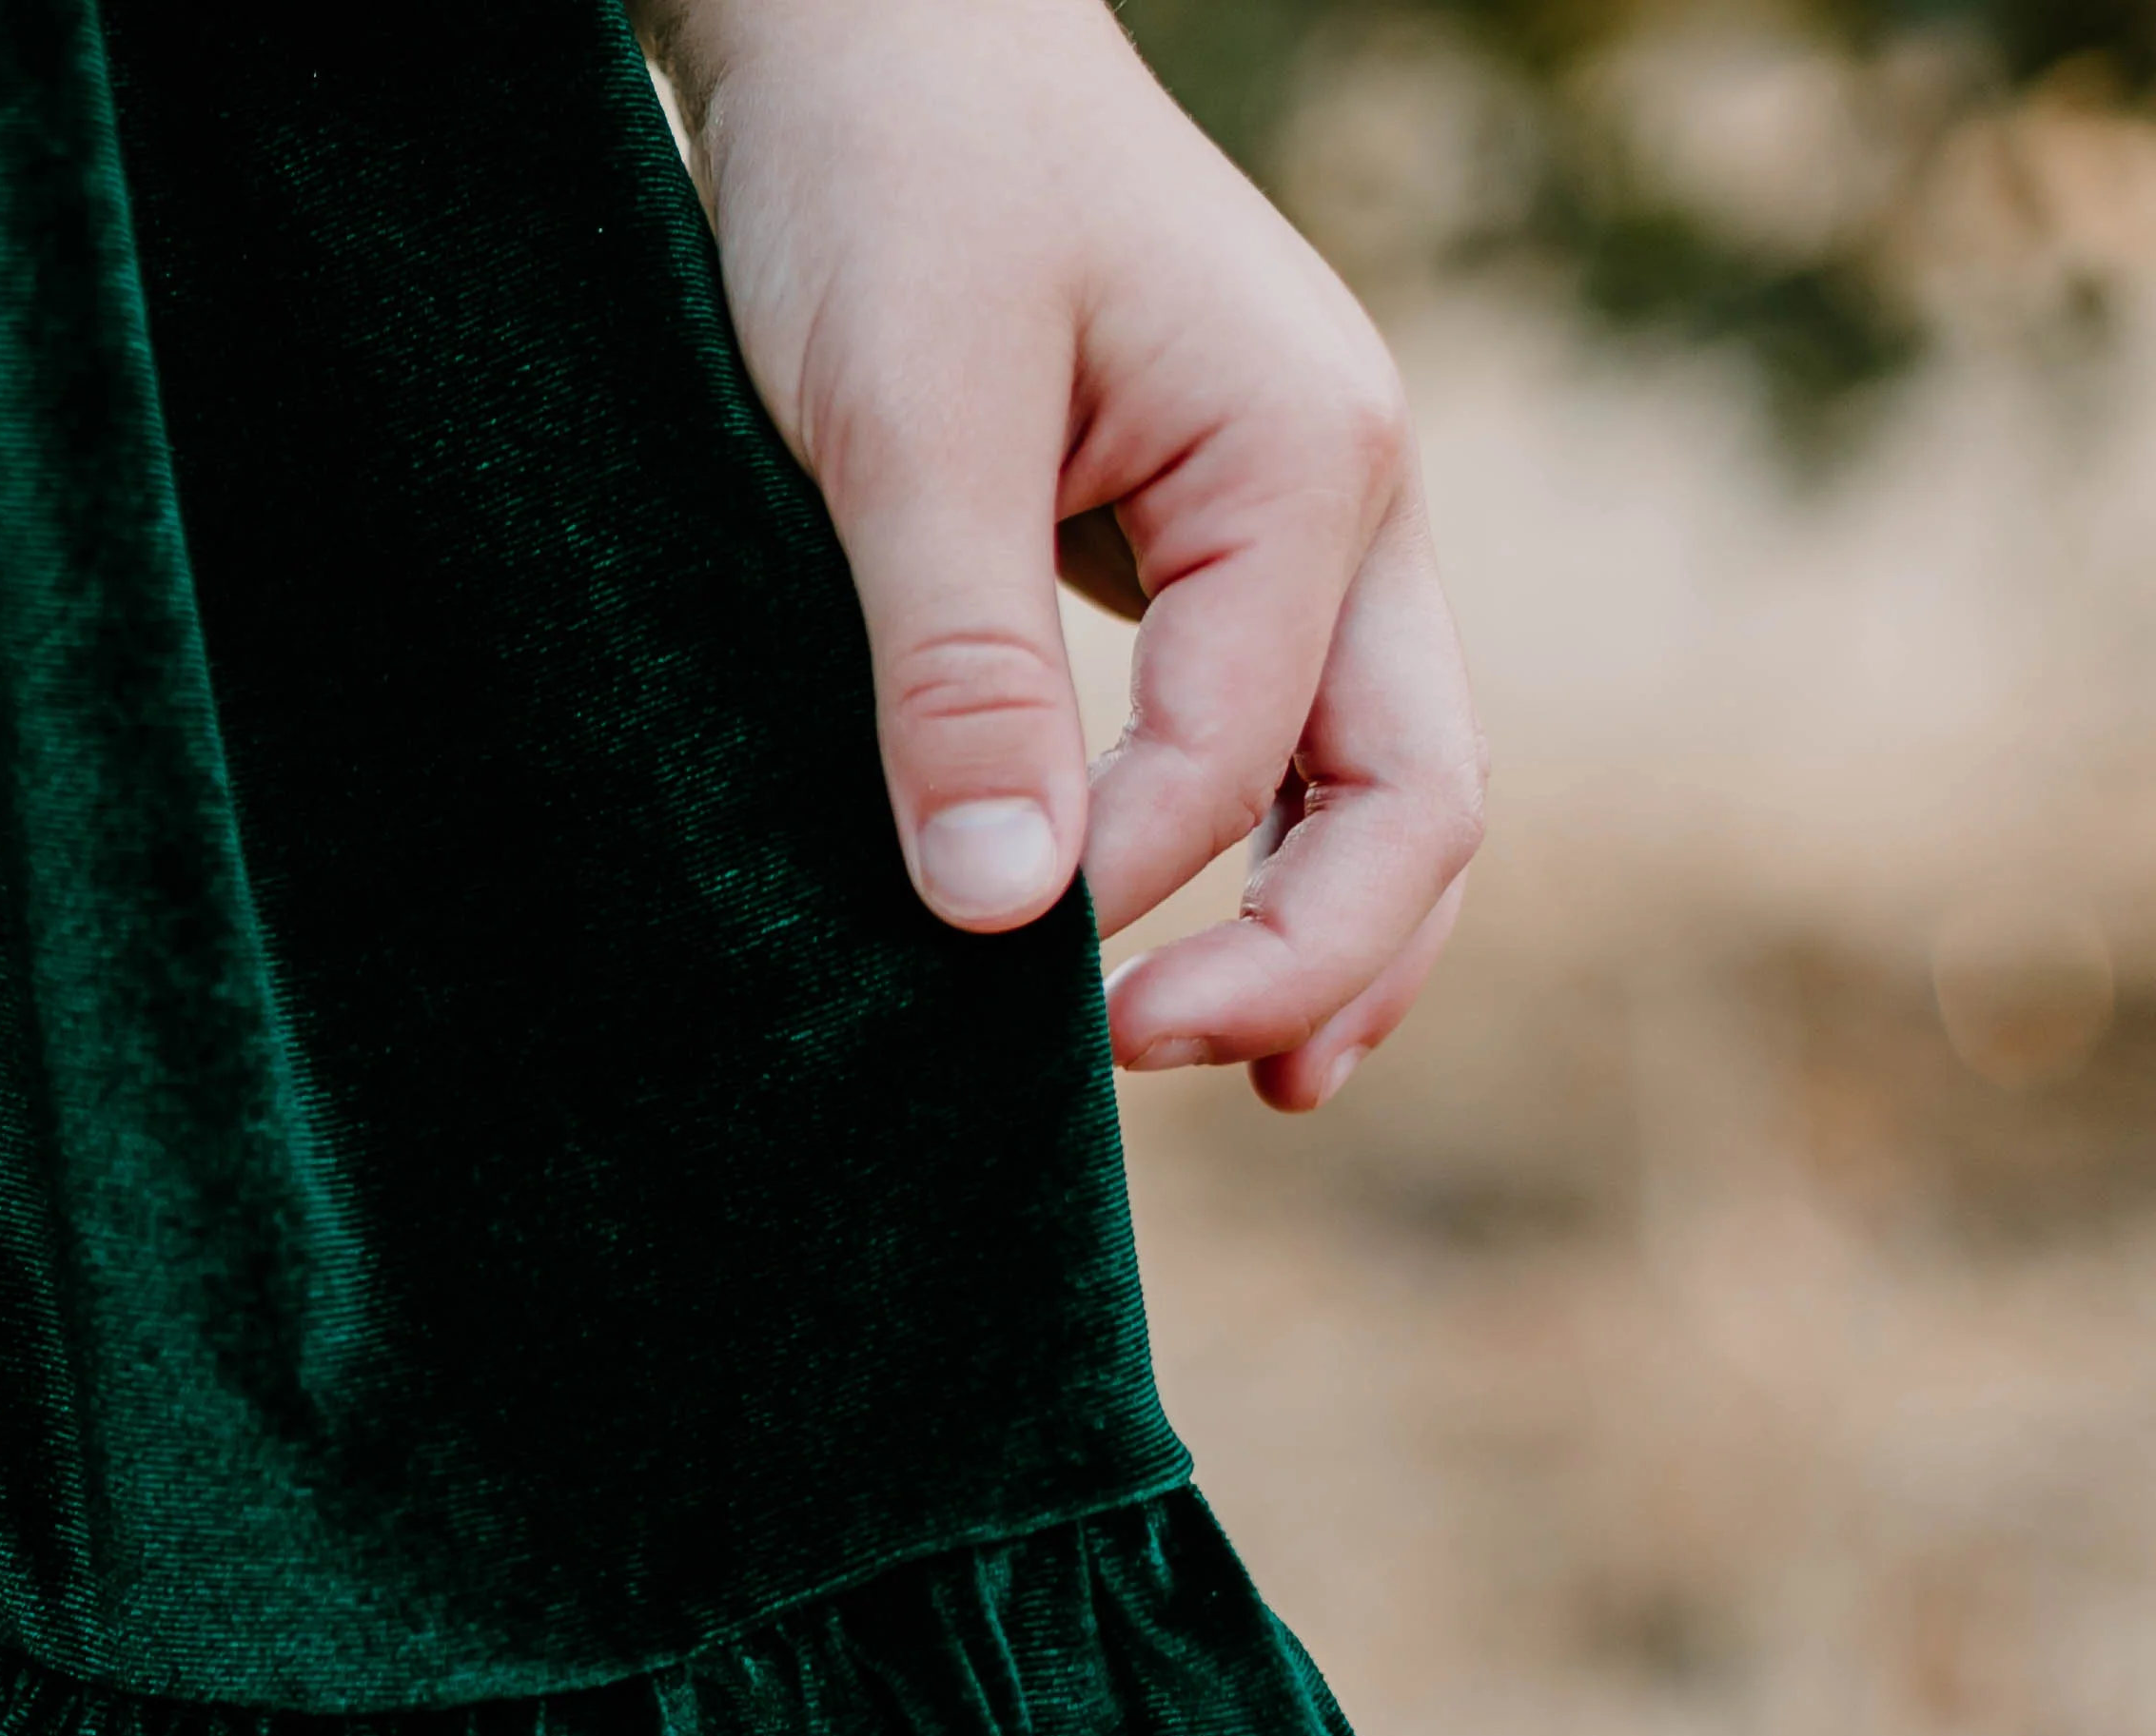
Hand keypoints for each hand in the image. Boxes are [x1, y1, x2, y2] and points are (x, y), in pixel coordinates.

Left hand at [644, 0, 1484, 1109]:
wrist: (877, 34)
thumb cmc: (888, 191)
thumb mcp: (901, 428)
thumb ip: (957, 668)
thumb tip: (1002, 915)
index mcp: (1306, 464)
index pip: (1247, 761)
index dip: (1123, 895)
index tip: (983, 981)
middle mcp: (1347, 502)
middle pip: (1415, 796)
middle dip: (1307, 960)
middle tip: (1152, 1068)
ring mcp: (1300, 526)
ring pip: (1380, 781)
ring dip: (1322, 938)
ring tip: (1236, 1074)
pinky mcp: (1210, 546)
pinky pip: (1287, 737)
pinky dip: (1260, 857)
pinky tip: (1187, 956)